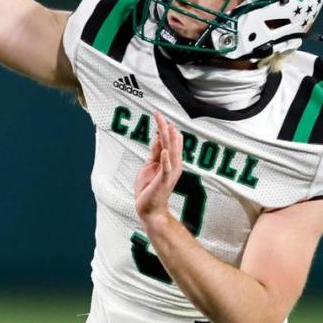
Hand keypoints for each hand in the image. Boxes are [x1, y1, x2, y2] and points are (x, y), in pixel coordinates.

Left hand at [135, 111, 183, 225]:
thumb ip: (155, 152)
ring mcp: (169, 173)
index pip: (169, 141)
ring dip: (168, 139)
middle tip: (159, 114)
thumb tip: (158, 136)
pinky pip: (166, 169)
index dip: (164, 128)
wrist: (149, 209)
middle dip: (165, 128)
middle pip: (170, 143)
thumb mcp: (150, 165)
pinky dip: (166, 160)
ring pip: (171, 152)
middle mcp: (173, 165)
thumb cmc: (150, 187)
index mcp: (169, 161)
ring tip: (166, 126)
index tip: (159, 114)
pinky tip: (164, 151)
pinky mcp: (164, 182)